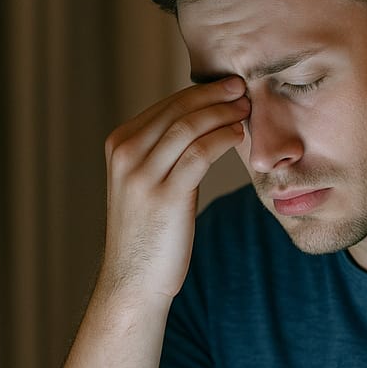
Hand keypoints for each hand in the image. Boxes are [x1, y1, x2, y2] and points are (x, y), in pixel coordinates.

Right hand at [54, 78, 248, 367]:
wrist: (132, 281)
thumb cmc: (149, 234)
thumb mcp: (149, 184)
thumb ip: (166, 153)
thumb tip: (201, 125)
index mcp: (120, 145)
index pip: (166, 106)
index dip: (200, 92)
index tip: (228, 87)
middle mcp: (126, 153)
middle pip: (177, 109)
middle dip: (213, 95)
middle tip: (243, 86)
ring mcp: (141, 173)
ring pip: (188, 125)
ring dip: (221, 112)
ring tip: (247, 107)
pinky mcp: (164, 195)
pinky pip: (199, 153)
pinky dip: (221, 138)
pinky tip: (238, 135)